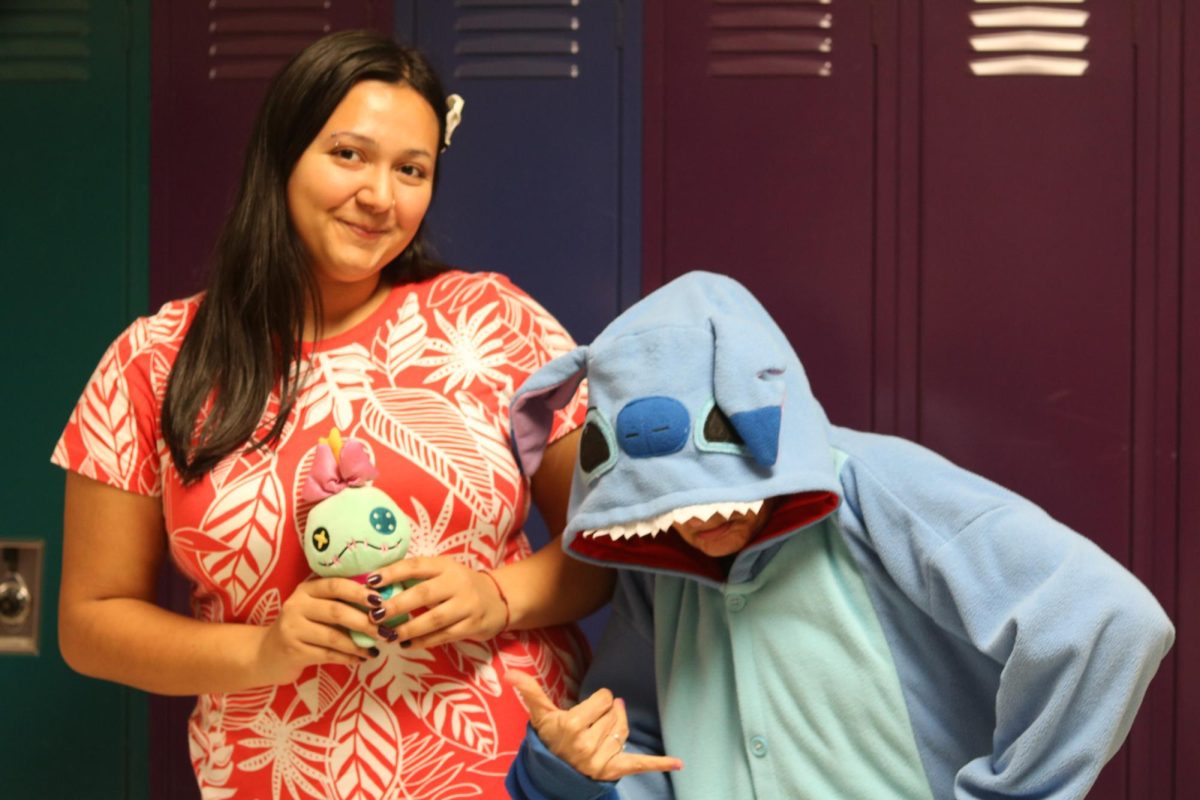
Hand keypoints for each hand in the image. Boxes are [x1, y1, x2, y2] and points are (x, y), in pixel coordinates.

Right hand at [252, 576, 381, 684]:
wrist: (267, 653)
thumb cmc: (303, 627)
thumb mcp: (316, 607)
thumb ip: (340, 602)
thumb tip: (381, 604)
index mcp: (306, 589)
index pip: (335, 585)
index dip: (359, 592)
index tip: (380, 600)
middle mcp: (296, 605)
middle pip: (337, 611)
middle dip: (365, 622)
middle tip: (385, 631)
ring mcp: (292, 629)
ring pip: (333, 636)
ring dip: (358, 644)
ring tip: (376, 648)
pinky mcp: (293, 651)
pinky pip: (327, 654)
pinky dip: (348, 657)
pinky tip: (361, 658)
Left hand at [371, 556, 506, 648]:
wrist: (499, 599)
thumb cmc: (460, 586)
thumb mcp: (444, 573)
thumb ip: (418, 578)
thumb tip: (377, 588)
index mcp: (445, 565)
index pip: (416, 566)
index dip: (392, 572)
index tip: (370, 582)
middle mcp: (457, 583)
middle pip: (423, 594)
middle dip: (397, 605)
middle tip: (375, 615)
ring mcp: (467, 605)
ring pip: (433, 619)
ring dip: (408, 628)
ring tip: (388, 635)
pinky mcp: (472, 625)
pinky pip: (443, 636)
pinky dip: (423, 642)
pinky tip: (406, 645)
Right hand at [506, 671, 683, 781]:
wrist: (551, 773)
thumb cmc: (548, 739)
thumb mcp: (540, 715)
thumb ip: (530, 692)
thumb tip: (510, 673)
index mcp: (571, 726)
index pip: (603, 699)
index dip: (597, 700)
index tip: (587, 708)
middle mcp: (586, 745)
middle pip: (614, 714)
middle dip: (606, 713)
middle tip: (593, 720)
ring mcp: (600, 760)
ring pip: (623, 731)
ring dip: (617, 727)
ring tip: (603, 730)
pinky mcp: (613, 771)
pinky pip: (639, 764)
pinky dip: (660, 763)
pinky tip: (679, 762)